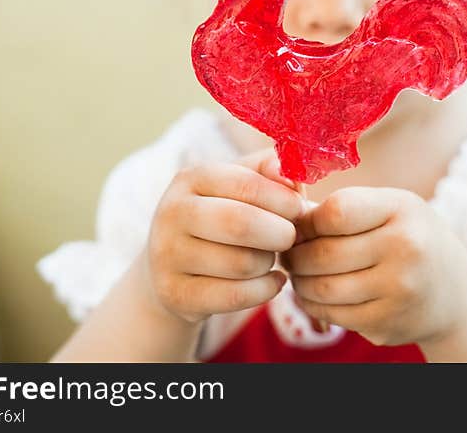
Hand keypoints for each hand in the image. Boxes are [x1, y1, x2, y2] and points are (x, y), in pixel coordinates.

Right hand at [144, 149, 304, 323]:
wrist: (172, 263)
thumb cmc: (222, 214)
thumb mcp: (242, 183)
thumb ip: (271, 170)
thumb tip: (293, 174)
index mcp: (192, 177)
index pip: (247, 185)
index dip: (284, 200)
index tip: (298, 209)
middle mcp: (172, 212)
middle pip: (242, 224)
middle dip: (280, 233)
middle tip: (290, 237)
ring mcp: (168, 255)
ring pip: (242, 264)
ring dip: (270, 263)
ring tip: (270, 257)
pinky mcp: (174, 293)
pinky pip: (235, 297)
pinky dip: (266, 290)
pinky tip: (272, 280)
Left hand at [281, 187, 466, 346]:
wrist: (456, 294)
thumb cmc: (412, 239)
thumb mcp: (393, 208)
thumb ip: (347, 207)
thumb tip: (287, 214)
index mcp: (403, 211)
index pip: (336, 212)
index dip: (307, 220)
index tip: (300, 226)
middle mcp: (406, 249)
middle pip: (323, 253)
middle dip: (294, 255)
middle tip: (287, 253)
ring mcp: (398, 291)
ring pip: (322, 287)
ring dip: (299, 282)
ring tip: (297, 272)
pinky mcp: (387, 323)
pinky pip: (332, 314)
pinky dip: (312, 304)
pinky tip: (314, 294)